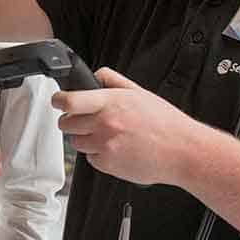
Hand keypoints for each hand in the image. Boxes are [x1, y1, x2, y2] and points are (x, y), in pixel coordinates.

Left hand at [52, 67, 205, 186]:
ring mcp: (105, 145)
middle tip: (83, 121)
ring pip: (76, 142)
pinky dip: (98, 155)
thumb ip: (113, 81)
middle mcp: (105, 124)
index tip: (57, 101)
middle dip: (71, 121)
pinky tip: (115, 149)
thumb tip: (96, 75)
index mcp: (111, 103)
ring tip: (106, 136)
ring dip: (85, 138)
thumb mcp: (140, 93)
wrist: (182, 151)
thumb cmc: (165, 124)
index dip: (58, 100)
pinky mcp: (107, 164)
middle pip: (66, 123)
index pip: (70, 101)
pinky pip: (90, 159)